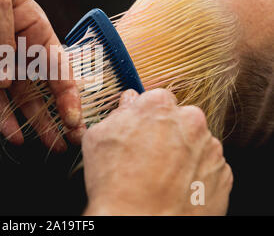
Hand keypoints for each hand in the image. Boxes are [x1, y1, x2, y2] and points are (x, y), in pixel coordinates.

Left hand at [0, 0, 84, 150]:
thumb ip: (2, 39)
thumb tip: (6, 78)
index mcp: (35, 31)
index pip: (59, 66)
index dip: (68, 93)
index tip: (73, 116)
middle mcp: (24, 54)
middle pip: (48, 89)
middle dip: (62, 114)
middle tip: (73, 139)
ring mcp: (3, 70)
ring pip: (26, 101)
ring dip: (39, 123)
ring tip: (53, 145)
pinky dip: (5, 120)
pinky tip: (15, 136)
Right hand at [82, 89, 232, 214]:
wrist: (140, 222)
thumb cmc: (115, 182)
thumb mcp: (98, 137)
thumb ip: (118, 112)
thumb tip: (129, 102)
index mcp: (159, 105)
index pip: (158, 99)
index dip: (147, 116)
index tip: (141, 129)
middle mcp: (190, 120)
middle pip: (181, 119)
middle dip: (169, 132)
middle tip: (150, 155)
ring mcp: (211, 149)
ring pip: (196, 143)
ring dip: (184, 153)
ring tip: (162, 176)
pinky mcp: (223, 175)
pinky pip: (208, 167)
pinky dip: (196, 174)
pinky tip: (176, 188)